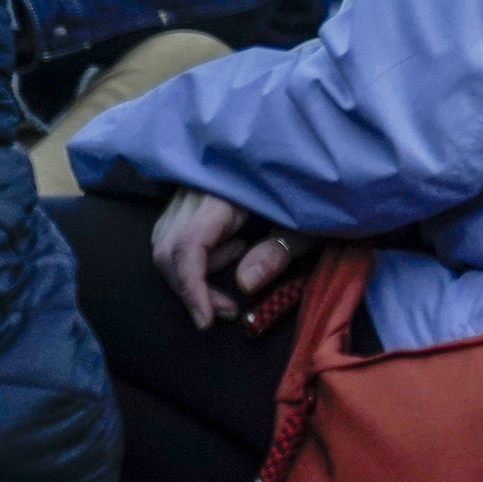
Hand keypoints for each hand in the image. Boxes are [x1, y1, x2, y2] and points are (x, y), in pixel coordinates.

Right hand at [151, 187, 315, 329]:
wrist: (313, 160)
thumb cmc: (316, 188)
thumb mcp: (310, 221)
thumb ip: (280, 249)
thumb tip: (244, 284)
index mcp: (224, 191)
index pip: (188, 244)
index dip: (192, 286)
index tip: (206, 321)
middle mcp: (197, 187)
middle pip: (170, 248)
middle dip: (194, 287)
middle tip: (229, 308)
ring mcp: (189, 188)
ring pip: (167, 241)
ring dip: (194, 270)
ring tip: (240, 258)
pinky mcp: (191, 194)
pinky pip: (174, 231)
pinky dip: (194, 254)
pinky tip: (232, 247)